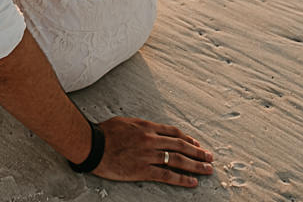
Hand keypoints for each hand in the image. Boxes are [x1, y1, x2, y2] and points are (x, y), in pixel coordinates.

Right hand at [93, 117, 214, 186]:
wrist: (92, 145)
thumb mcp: (124, 122)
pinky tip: (192, 181)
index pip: (173, 133)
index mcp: (147, 127)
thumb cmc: (104, 133)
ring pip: (177, 160)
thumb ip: (140, 126)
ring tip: (207, 169)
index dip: (187, 139)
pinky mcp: (142, 170)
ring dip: (195, 165)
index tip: (197, 144)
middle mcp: (151, 140)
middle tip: (209, 157)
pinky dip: (181, 178)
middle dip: (197, 152)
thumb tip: (149, 129)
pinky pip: (166, 175)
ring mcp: (148, 155)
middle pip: (180, 146)